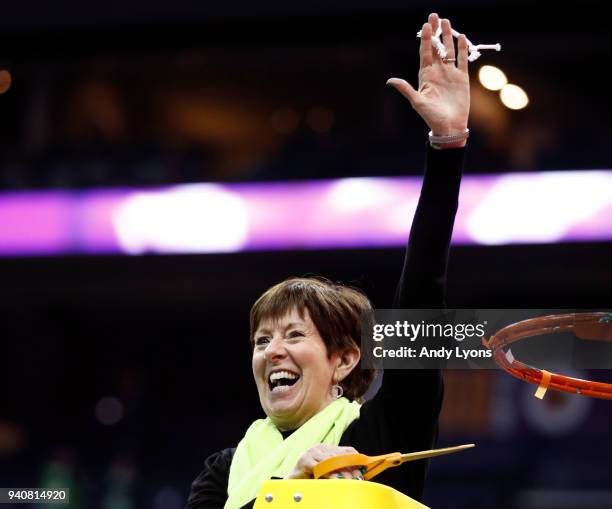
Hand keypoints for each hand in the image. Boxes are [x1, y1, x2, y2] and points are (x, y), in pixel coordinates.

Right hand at [284, 444, 364, 479]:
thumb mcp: (329, 472)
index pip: (346, 450)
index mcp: (326, 448)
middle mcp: (319, 447)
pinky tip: (336, 480)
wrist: (292, 483)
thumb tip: (358, 474)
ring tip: (350, 480)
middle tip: (358, 477)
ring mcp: (311, 452)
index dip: (356, 459)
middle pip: (339, 455)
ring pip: (330, 460)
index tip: (364, 468)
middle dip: (350, 467)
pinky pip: (320, 467)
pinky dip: (329, 474)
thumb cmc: (311, 478)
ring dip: (341, 471)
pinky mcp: (304, 460)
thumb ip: (340, 470)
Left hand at [387, 13, 469, 142]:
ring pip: (449, 51)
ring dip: (448, 37)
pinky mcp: (462, 78)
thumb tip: (390, 81)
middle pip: (436, 48)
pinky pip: (462, 60)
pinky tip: (461, 38)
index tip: (426, 25)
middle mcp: (437, 72)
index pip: (425, 53)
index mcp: (426, 76)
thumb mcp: (417, 102)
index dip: (425, 39)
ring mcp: (450, 74)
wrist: (449, 126)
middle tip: (434, 16)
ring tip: (446, 22)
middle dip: (435, 32)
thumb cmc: (431, 117)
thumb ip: (406, 89)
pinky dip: (462, 49)